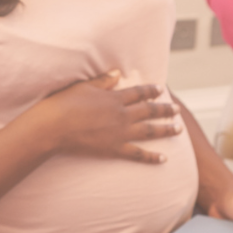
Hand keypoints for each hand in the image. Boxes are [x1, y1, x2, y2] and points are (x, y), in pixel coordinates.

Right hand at [36, 70, 181, 163]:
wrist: (54, 127)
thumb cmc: (64, 103)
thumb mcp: (84, 86)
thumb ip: (103, 81)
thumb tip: (118, 73)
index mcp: (114, 98)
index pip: (138, 93)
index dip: (151, 91)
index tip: (161, 90)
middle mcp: (122, 115)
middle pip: (149, 111)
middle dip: (165, 110)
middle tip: (177, 110)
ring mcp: (120, 133)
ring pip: (149, 131)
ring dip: (166, 130)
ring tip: (178, 129)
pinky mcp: (114, 149)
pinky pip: (138, 154)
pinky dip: (152, 157)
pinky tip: (164, 159)